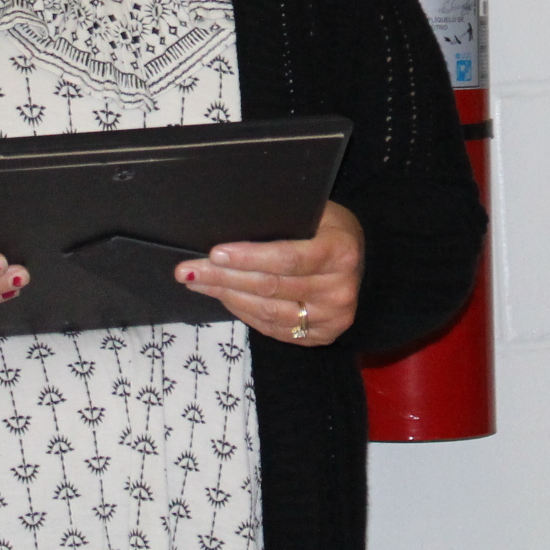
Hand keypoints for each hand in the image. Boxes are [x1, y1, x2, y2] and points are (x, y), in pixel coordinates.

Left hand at [176, 201, 364, 345]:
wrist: (361, 260)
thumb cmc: (329, 228)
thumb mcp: (316, 213)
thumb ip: (284, 220)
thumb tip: (231, 221)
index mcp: (341, 252)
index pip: (287, 258)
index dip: (248, 257)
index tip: (215, 253)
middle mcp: (340, 290)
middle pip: (271, 288)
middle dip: (224, 278)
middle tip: (188, 270)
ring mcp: (332, 318)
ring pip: (268, 312)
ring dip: (226, 297)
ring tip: (197, 283)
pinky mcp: (322, 336)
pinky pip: (273, 328)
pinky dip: (243, 312)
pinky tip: (223, 297)